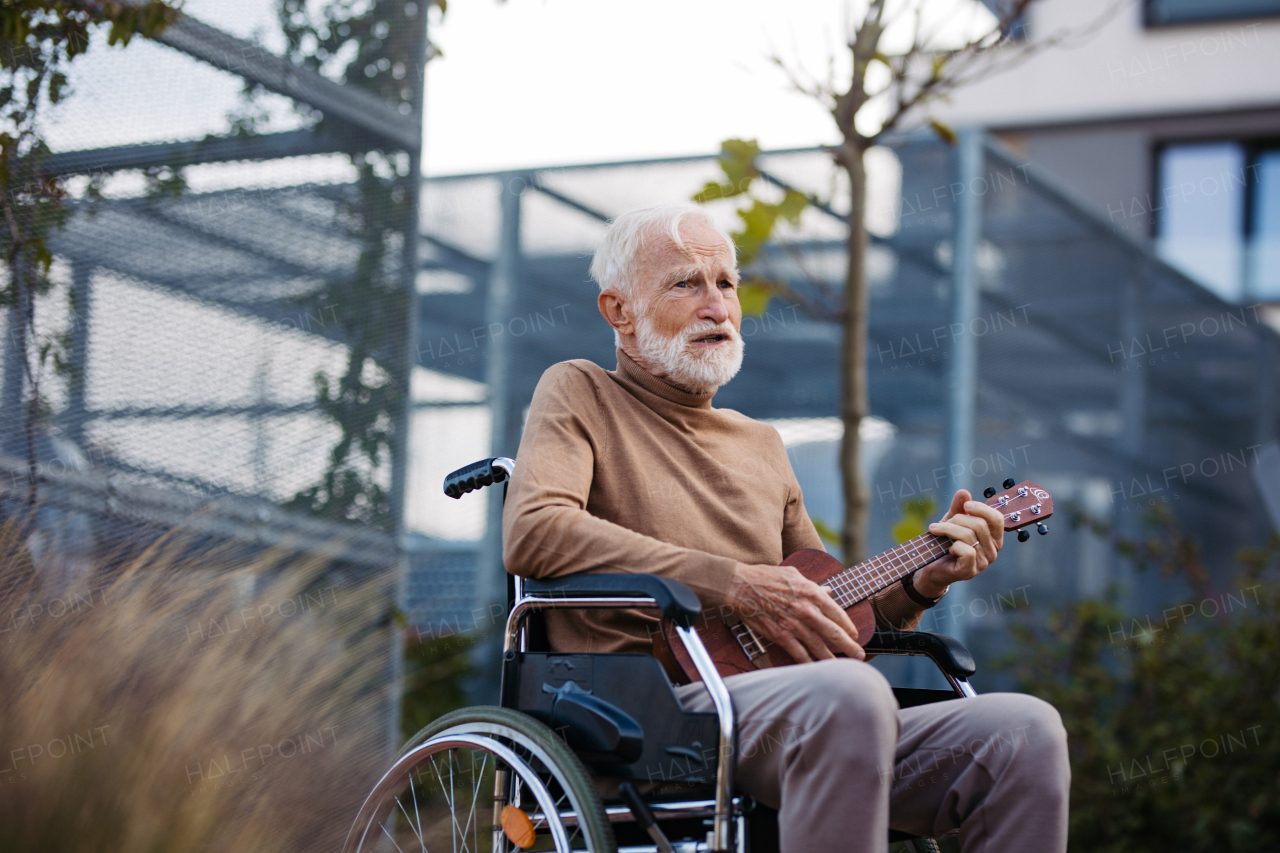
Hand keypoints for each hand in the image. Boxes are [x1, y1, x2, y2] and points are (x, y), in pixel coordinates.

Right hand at [724, 563, 863, 662]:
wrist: (739, 585)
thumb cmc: (765, 576)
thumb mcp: (793, 574)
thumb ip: (812, 585)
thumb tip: (828, 591)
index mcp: (810, 592)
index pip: (836, 612)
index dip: (848, 625)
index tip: (854, 633)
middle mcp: (805, 609)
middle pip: (833, 632)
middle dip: (849, 645)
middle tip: (859, 654)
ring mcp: (792, 623)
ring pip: (817, 645)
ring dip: (831, 657)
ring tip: (842, 667)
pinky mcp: (778, 634)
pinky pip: (797, 652)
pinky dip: (807, 662)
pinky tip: (814, 669)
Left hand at [913, 489, 1005, 598]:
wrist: (930, 565)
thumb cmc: (944, 542)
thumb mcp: (952, 521)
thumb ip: (959, 507)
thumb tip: (964, 492)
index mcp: (993, 538)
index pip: (997, 519)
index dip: (981, 508)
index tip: (965, 506)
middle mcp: (992, 551)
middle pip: (979, 525)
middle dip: (957, 519)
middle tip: (942, 523)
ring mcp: (983, 563)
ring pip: (969, 536)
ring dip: (948, 530)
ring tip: (936, 531)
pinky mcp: (970, 571)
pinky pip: (967, 551)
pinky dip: (953, 546)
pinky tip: (947, 548)